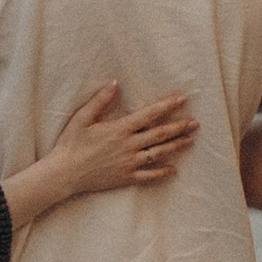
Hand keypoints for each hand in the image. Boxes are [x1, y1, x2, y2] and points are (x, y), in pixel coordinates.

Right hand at [7, 84, 198, 228]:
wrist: (65, 173)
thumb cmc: (71, 143)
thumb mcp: (82, 118)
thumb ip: (100, 100)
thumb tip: (115, 83)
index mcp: (119, 129)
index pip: (149, 115)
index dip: (167, 106)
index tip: (182, 99)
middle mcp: (129, 146)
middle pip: (159, 134)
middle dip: (179, 127)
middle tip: (195, 123)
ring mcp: (129, 163)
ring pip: (159, 153)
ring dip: (176, 146)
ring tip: (190, 140)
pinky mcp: (126, 177)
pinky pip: (149, 176)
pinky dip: (163, 173)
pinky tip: (174, 170)